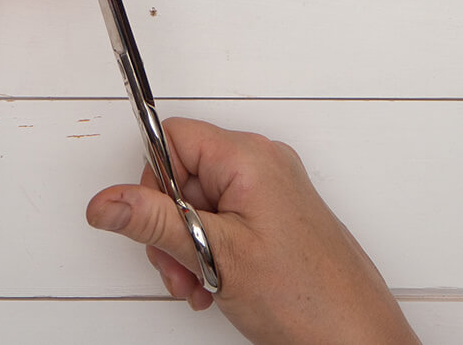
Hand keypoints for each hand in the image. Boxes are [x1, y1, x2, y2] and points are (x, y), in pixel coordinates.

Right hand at [86, 118, 419, 343]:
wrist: (357, 341)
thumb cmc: (306, 298)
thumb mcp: (214, 254)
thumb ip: (153, 222)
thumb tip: (106, 201)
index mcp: (248, 158)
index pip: (172, 138)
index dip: (154, 179)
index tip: (158, 220)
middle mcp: (261, 165)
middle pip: (181, 174)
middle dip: (169, 225)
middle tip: (178, 264)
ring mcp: (269, 191)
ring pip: (198, 202)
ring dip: (186, 246)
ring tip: (198, 283)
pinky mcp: (273, 216)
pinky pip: (222, 219)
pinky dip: (208, 250)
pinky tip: (213, 283)